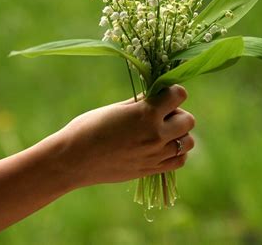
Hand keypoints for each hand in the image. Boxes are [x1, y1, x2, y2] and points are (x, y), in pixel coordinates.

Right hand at [47, 84, 194, 189]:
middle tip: (160, 114)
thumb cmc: (88, 127)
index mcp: (146, 114)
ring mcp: (155, 155)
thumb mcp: (116, 108)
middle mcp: (156, 135)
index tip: (162, 94)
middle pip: (189, 120)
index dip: (172, 91)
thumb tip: (158, 94)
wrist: (73, 160)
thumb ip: (142, 102)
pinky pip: (180, 160)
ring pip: (189, 142)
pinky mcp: (151, 170)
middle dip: (178, 113)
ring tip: (162, 132)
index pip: (179, 95)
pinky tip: (161, 147)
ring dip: (180, 134)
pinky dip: (177, 152)